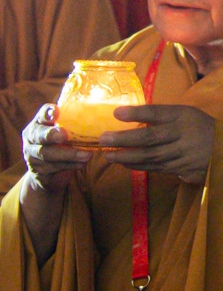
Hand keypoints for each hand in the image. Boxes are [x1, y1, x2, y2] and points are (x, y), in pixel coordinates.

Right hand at [18, 105, 86, 260]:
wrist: (53, 179)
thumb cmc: (69, 151)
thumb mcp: (73, 137)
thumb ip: (82, 126)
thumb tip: (120, 110)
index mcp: (41, 126)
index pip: (42, 115)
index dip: (47, 113)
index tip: (55, 110)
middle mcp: (33, 140)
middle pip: (39, 136)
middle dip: (50, 134)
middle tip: (64, 133)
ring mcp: (34, 158)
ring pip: (45, 155)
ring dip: (65, 153)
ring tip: (84, 154)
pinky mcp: (40, 174)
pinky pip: (51, 170)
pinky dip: (66, 166)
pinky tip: (83, 163)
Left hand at [101, 104, 217, 185]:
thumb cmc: (199, 127)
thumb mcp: (186, 114)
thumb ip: (162, 115)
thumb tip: (127, 114)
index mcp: (184, 117)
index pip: (159, 113)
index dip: (137, 113)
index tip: (116, 112)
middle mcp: (184, 135)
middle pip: (151, 138)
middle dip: (125, 139)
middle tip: (103, 139)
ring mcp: (184, 155)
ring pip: (152, 157)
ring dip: (128, 157)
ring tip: (108, 155)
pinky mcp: (184, 169)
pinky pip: (157, 168)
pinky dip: (139, 166)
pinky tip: (125, 163)